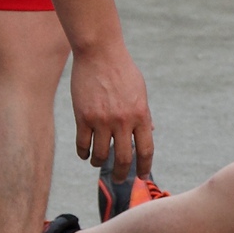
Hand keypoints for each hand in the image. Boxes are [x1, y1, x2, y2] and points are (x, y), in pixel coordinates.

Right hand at [69, 40, 154, 178]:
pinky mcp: (83, 116)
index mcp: (140, 115)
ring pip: (100, 155)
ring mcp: (102, 120)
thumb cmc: (122, 70)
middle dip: (122, 174)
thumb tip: (150, 132)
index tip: (142, 175)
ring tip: (98, 163)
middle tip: (121, 179)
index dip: (144, 167)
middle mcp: (122, 121)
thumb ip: (144, 113)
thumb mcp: (140, 91)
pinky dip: (84, 153)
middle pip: (123, 158)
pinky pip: (82, 144)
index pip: (146, 150)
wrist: (99, 52)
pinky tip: (85, 154)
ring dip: (99, 163)